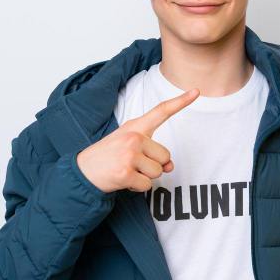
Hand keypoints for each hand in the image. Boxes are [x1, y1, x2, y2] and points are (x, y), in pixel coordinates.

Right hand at [75, 87, 199, 193]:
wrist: (82, 171)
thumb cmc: (110, 157)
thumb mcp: (131, 148)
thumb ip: (154, 153)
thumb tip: (170, 167)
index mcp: (135, 127)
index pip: (161, 111)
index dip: (181, 101)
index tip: (196, 91)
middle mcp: (133, 137)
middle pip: (165, 156)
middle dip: (153, 165)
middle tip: (132, 164)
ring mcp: (129, 155)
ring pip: (158, 172)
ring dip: (145, 177)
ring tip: (126, 171)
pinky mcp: (125, 173)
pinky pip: (147, 185)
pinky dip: (137, 187)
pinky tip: (123, 180)